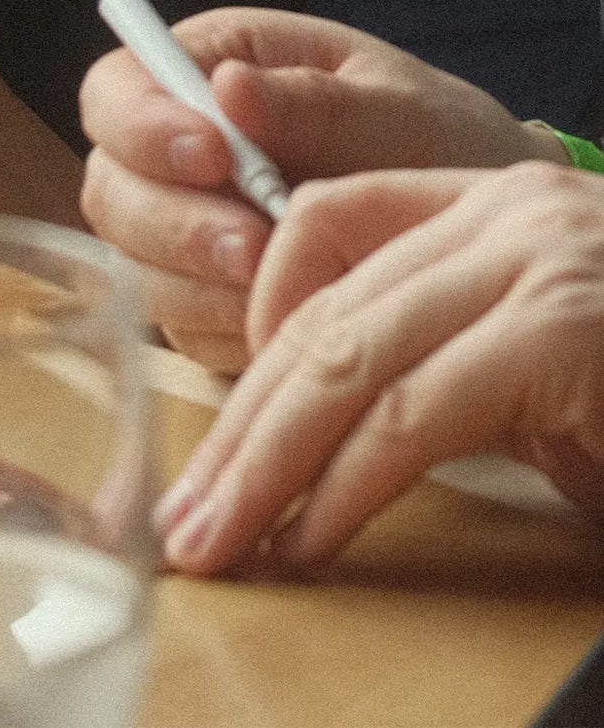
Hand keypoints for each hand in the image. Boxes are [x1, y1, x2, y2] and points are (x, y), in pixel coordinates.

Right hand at [77, 7, 538, 371]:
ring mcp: (181, 235)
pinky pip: (182, 334)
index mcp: (206, 71)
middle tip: (255, 248)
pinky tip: (291, 325)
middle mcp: (175, 152)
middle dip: (173, 224)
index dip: (142, 124)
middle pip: (111, 189)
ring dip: (200, 288)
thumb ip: (317, 103)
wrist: (486, 241)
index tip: (214, 155)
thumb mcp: (400, 108)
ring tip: (288, 290)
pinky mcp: (202, 307)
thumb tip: (228, 86)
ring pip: (134, 269)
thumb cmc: (443, 146)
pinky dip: (229, 335)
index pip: (117, 90)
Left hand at [156, 163, 603, 572]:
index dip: (258, 319)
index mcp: (491, 202)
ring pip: (346, 359)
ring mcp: (530, 261)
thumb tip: (343, 437)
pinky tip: (307, 539)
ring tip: (219, 537)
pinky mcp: (557, 333)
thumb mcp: (551, 356)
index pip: (324, 225)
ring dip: (267, 464)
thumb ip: (452, 362)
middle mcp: (504, 211)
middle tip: (185, 509)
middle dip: (241, 422)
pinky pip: (412, 417)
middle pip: (322, 311)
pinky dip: (347, 487)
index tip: (229, 415)